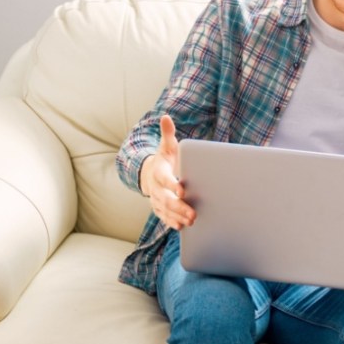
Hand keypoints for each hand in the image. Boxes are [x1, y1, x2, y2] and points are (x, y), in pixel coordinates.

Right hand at [140, 115, 194, 229]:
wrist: (150, 174)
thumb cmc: (164, 159)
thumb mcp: (165, 145)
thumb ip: (167, 133)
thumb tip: (166, 117)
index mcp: (158, 172)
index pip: (164, 179)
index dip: (172, 184)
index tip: (183, 189)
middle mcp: (156, 188)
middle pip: (166, 199)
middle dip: (179, 207)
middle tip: (193, 213)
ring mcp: (156, 199)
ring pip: (165, 210)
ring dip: (177, 216)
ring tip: (192, 221)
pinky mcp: (158, 208)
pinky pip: (163, 217)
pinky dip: (171, 222)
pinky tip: (181, 227)